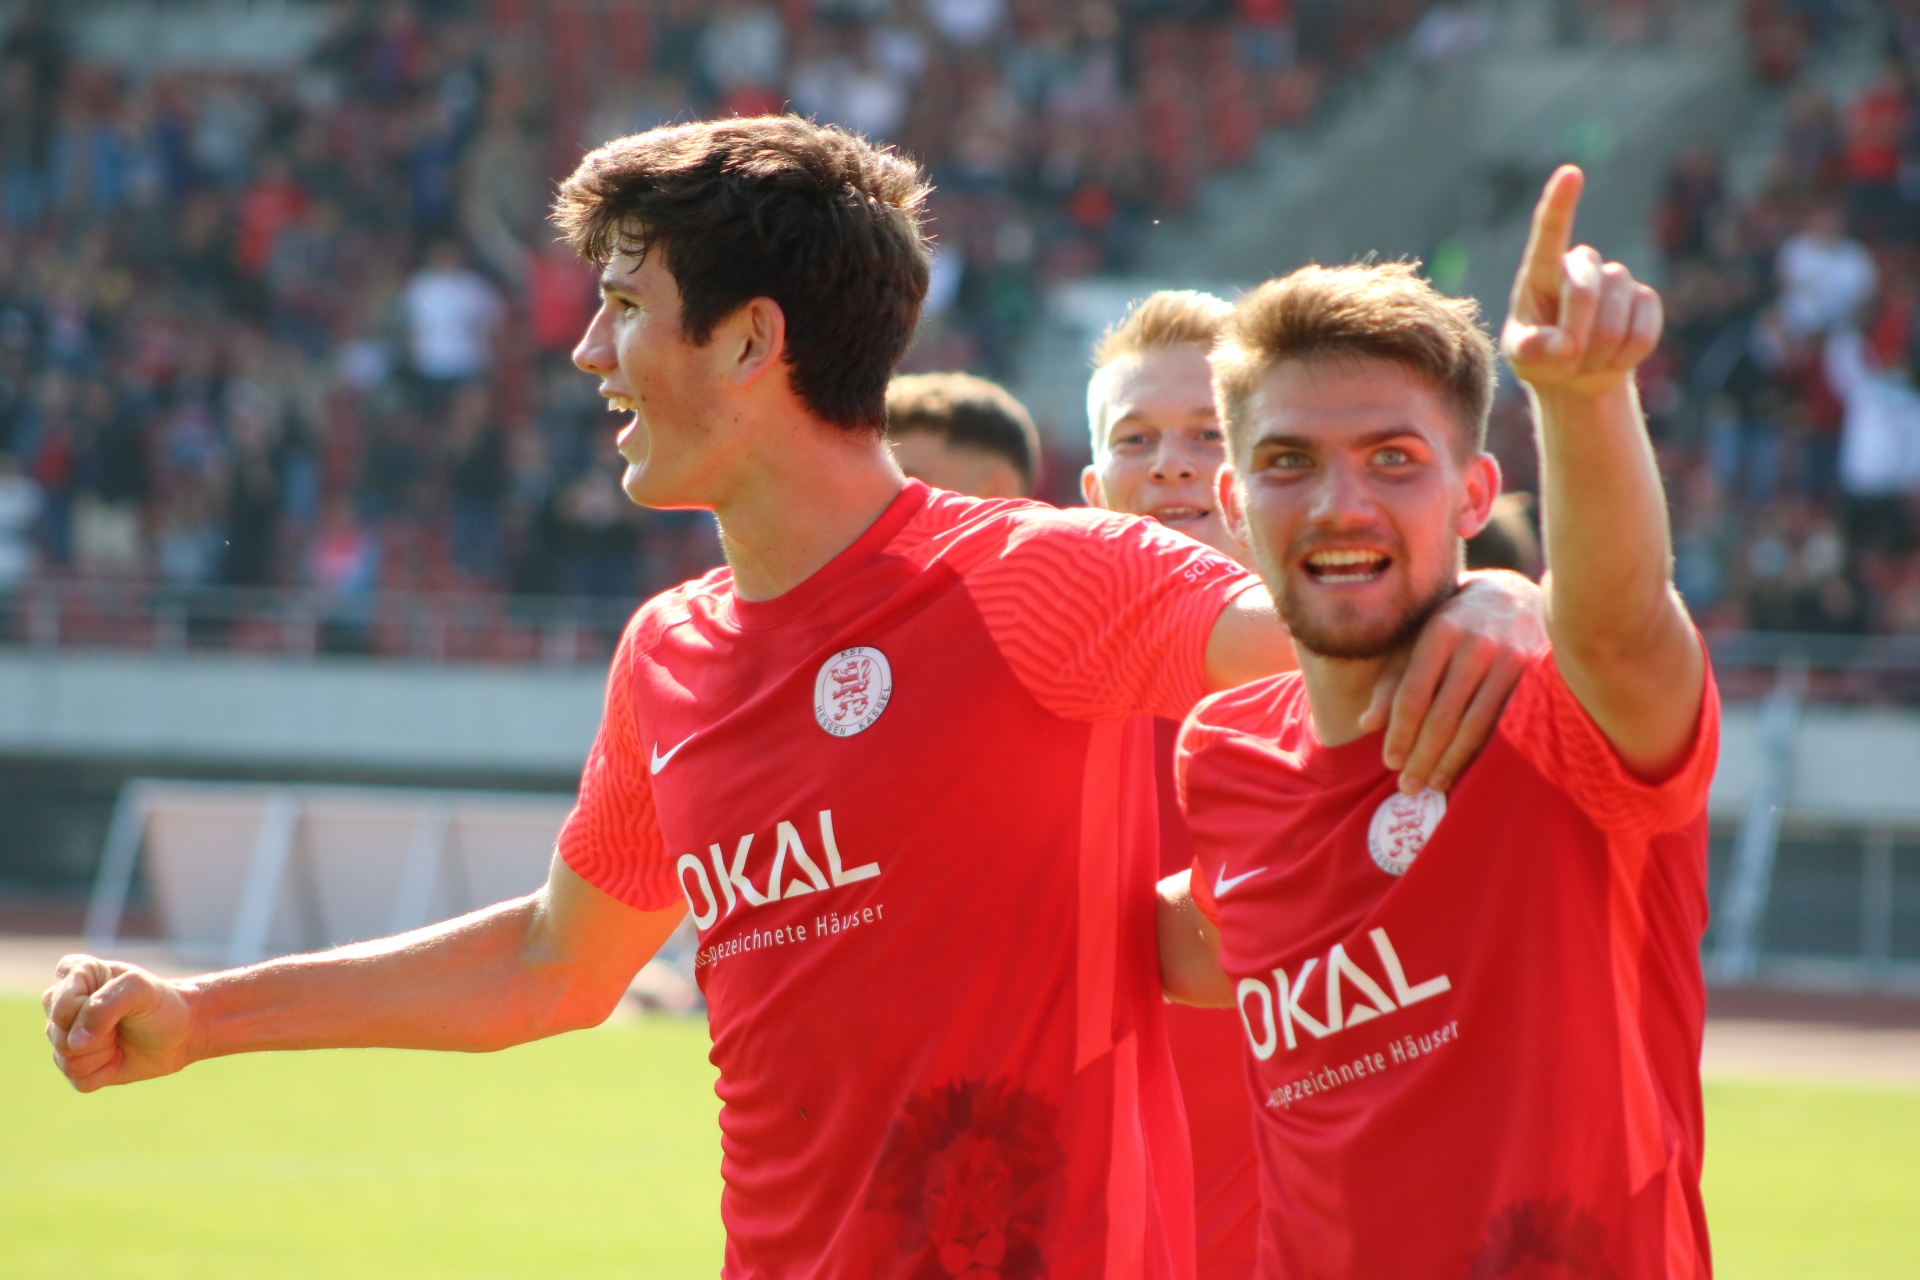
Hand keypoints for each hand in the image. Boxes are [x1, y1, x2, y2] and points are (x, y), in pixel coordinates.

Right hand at [43, 955, 195, 1091]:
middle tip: (122, 1024)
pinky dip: (104, 1074)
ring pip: (65, 1060)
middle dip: (98, 1035)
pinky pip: (77, 1080)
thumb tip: (75, 1043)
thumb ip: (103, 1007)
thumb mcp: (139, 990)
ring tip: (120, 1040)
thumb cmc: (161, 1004)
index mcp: (74, 974)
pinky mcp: (77, 1065)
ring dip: (102, 1055)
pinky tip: (118, 1058)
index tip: (118, 1003)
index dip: (86, 1011)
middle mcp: (63, 1006)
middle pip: (57, 1034)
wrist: (183, 1033)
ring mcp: (67, 1036)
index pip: (58, 1004)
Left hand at [1360, 570, 1545, 793]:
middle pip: (1443, 716)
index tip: (1390, 762)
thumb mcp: (1417, 640)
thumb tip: (1366, 724)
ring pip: (1476, 725)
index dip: (1399, 734)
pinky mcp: (1538, 676)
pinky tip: (1472, 771)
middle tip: (1408, 786)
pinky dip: (1487, 750)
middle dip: (1422, 756)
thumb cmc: (1453, 624)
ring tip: (1433, 783)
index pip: (1413, 695)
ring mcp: (1512, 660)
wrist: (1514, 596)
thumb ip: (1392, 680)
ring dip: (1452, 761)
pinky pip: (1508, 723)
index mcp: (1439, 633)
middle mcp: (1476, 645)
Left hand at [1504, 165, 1662, 397]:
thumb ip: (1531, 349)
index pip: (1549, 233)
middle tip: (1564, 360)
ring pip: (1615, 323)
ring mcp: (1617, 280)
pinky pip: (1642, 335)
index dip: (1560, 204)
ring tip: (1584, 360)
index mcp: (1542, 272)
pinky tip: (1611, 359)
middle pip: (1583, 293)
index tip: (1569, 173)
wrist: (1576, 375)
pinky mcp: (1646, 300)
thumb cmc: (1541, 357)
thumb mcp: (1521, 357)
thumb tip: (1563, 345)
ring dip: (1596, 355)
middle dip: (1573, 334)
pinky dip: (1623, 359)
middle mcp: (1582, 266)